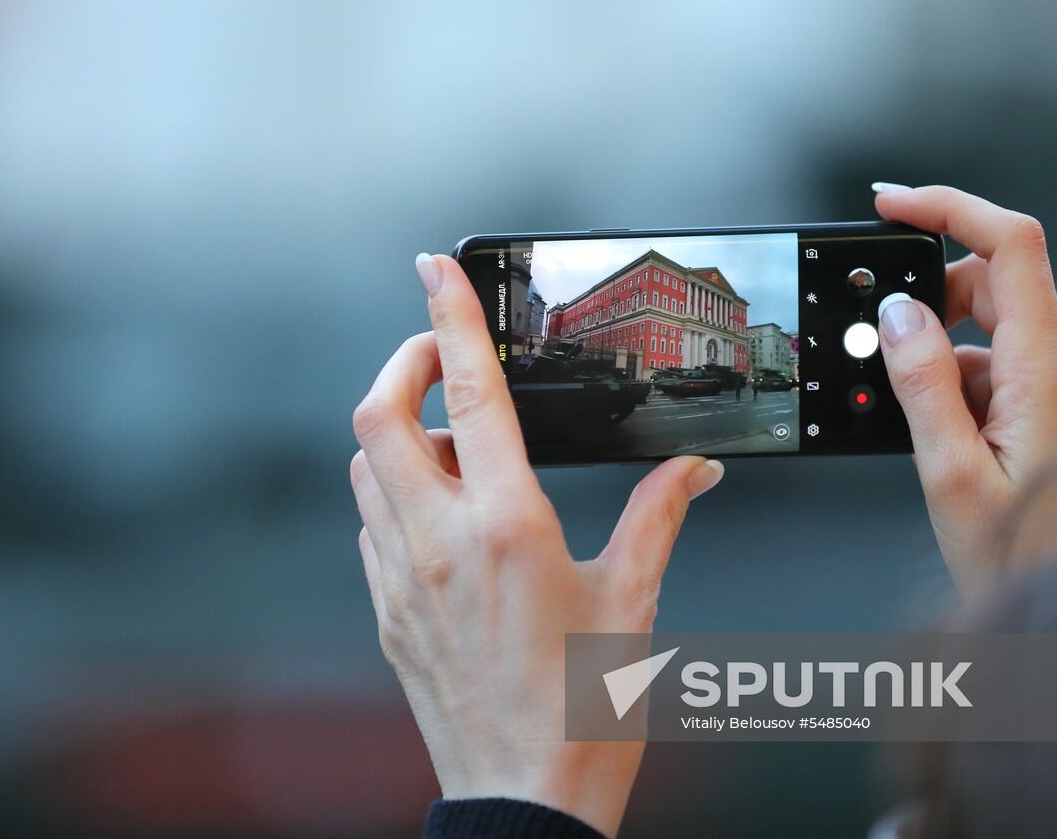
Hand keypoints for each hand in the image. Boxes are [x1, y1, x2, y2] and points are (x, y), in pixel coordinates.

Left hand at [349, 253, 723, 836]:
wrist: (523, 801)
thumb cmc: (581, 714)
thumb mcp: (632, 602)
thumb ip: (659, 519)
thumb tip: (691, 471)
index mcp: (505, 526)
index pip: (465, 393)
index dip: (446, 317)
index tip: (436, 270)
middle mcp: (437, 543)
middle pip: (377, 415)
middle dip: (401, 364)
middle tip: (441, 358)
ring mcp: (401, 579)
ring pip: (365, 467)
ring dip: (399, 433)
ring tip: (456, 443)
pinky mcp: (387, 612)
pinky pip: (371, 524)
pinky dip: (394, 493)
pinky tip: (442, 512)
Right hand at [871, 184, 1056, 593]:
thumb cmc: (1025, 557)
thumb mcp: (949, 474)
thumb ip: (920, 383)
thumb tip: (898, 313)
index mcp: (1047, 371)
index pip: (1011, 246)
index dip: (948, 209)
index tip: (894, 205)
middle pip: (997, 285)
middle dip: (931, 299)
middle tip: (883, 346)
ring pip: (997, 331)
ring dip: (945, 354)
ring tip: (922, 425)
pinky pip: (1008, 368)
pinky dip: (966, 383)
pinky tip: (947, 436)